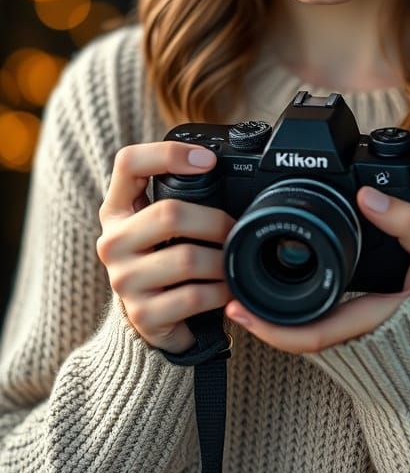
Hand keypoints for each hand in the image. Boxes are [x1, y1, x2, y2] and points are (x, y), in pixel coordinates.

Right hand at [97, 142, 235, 353]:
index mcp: (116, 210)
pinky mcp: (143, 315)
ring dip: (222, 260)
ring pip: (187, 258)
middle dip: (215, 221)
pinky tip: (227, 291)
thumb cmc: (163, 258)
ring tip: (233, 262)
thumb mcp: (160, 224)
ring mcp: (124, 280)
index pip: (128, 163)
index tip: (208, 161)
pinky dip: (220, 292)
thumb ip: (178, 196)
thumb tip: (224, 168)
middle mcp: (112, 242)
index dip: (169, 153)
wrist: (152, 319)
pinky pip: (193, 297)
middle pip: (169, 213)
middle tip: (235, 230)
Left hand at [225, 185, 409, 353]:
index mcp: (374, 322)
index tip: (241, 309)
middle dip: (262, 326)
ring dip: (271, 324)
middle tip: (229, 305)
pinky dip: (290, 322)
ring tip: (238, 303)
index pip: (315, 335)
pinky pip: (317, 334)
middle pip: (299, 341)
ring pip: (305, 339)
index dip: (274, 329)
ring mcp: (352, 346)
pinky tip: (269, 304)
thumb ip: (409, 225)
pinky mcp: (351, 346)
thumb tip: (368, 196)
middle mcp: (357, 341)